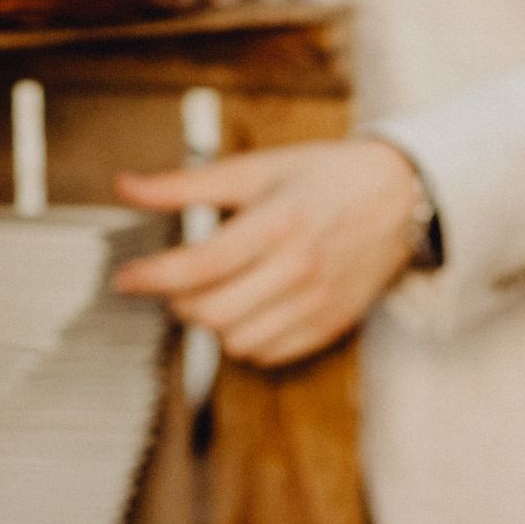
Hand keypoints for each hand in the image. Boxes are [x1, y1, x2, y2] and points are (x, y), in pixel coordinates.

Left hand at [111, 139, 422, 367]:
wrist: (399, 198)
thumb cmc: (323, 177)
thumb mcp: (256, 169)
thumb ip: (186, 184)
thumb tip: (125, 187)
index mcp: (278, 222)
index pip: (203, 264)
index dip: (155, 276)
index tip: (125, 280)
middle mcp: (299, 269)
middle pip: (214, 311)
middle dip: (180, 301)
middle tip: (175, 282)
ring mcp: (316, 304)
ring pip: (237, 342)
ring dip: (211, 324)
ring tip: (213, 293)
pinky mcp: (328, 327)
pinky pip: (268, 354)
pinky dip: (243, 339)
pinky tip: (245, 309)